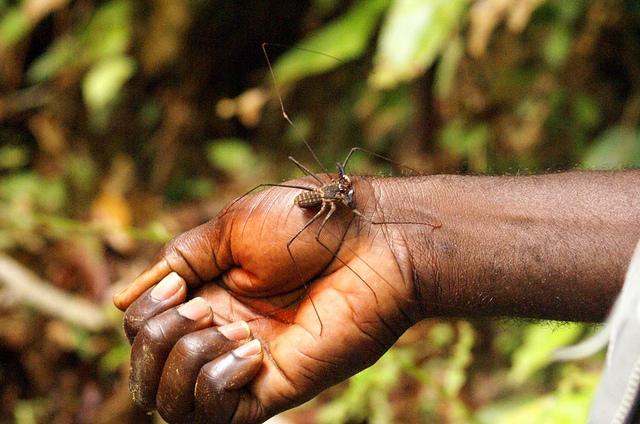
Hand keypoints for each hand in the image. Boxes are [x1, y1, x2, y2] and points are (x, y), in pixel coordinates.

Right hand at [114, 176, 422, 422]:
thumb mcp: (227, 229)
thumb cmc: (304, 223)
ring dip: (184, 360)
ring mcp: (245, 365)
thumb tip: (119, 302)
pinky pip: (217, 417)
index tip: (182, 285)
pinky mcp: (276, 388)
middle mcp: (219, 334)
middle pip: (147, 371)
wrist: (369, 239)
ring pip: (172, 404)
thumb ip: (177, 264)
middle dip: (158, 338)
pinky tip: (252, 349)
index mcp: (207, 295)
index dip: (146, 313)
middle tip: (206, 306)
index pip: (140, 330)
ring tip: (234, 327)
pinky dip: (216, 381)